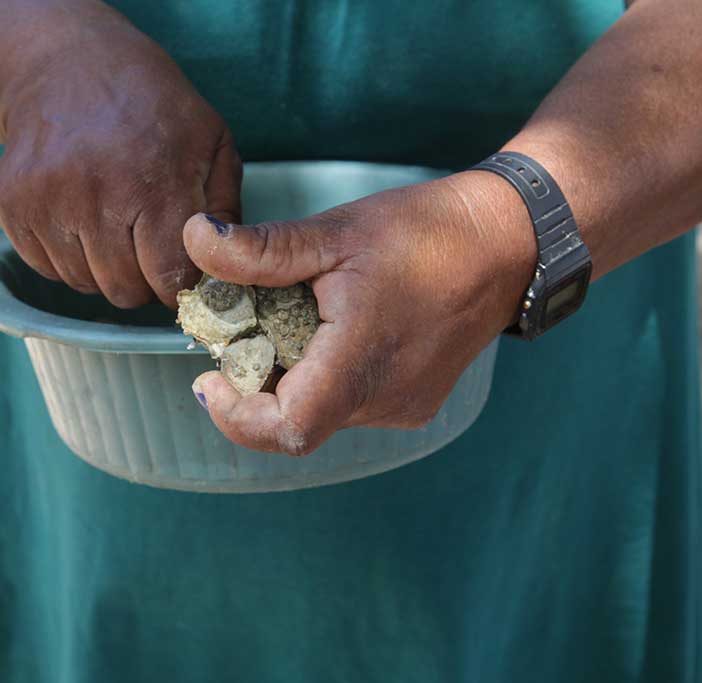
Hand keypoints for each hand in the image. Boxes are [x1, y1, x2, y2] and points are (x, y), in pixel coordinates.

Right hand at [0, 12, 239, 306]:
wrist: (67, 66)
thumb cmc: (151, 108)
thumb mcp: (210, 141)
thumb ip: (224, 211)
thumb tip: (221, 270)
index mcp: (156, 179)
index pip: (168, 275)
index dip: (179, 281)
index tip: (180, 268)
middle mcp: (97, 193)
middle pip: (125, 289)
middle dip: (142, 278)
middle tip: (145, 244)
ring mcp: (48, 201)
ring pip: (84, 283)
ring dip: (103, 268)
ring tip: (111, 222)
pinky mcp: (13, 206)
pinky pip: (47, 268)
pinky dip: (67, 257)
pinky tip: (79, 217)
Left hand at [182, 172, 536, 454]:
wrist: (507, 240)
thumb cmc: (425, 233)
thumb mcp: (335, 232)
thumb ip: (260, 250)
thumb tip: (194, 238)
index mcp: (361, 365)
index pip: (287, 430)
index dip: (236, 416)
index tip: (209, 375)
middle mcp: (385, 401)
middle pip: (296, 419)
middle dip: (256, 382)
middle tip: (241, 329)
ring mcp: (403, 406)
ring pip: (323, 410)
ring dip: (291, 375)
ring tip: (289, 317)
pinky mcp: (416, 400)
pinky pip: (352, 401)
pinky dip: (325, 374)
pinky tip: (329, 328)